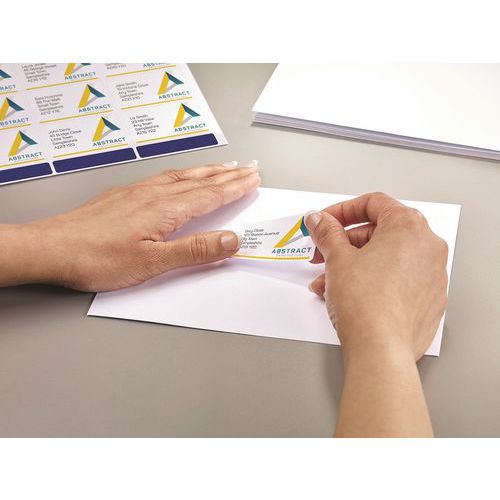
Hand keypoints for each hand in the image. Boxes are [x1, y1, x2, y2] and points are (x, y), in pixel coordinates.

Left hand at [5, 161, 259, 290]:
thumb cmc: (97, 257)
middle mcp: (154, 194)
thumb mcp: (153, 262)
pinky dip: (182, 174)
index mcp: (166, 209)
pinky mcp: (125, 195)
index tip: (253, 179)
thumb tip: (230, 240)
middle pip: (200, 181)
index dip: (234, 188)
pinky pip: (164, 178)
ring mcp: (138, 192)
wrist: (54, 247)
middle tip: (248, 169)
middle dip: (228, 176)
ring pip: (182, 176)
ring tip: (224, 168)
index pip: (210, 195)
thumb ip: (194, 250)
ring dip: (207, 171)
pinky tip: (180, 176)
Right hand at [305, 192, 447, 360]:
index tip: (325, 222)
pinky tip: (348, 294)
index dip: (342, 210)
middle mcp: (427, 247)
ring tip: (328, 282)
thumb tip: (320, 220)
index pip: (373, 203)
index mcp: (409, 227)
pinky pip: (396, 279)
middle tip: (322, 254)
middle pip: (378, 232)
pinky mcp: (428, 299)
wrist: (380, 350)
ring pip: (385, 258)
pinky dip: (372, 280)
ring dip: (352, 266)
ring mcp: (432, 275)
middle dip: (344, 244)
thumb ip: (327, 232)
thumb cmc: (367, 304)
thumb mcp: (337, 259)